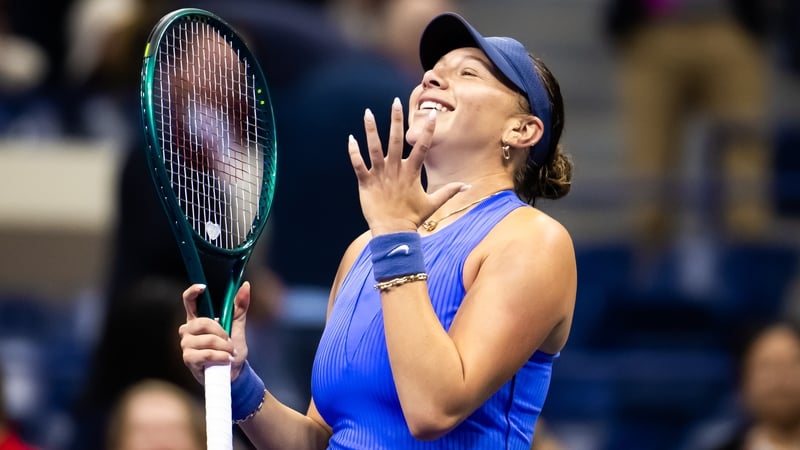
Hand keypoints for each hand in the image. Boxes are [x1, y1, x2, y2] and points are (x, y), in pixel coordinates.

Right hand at [179, 282, 250, 383]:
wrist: (234, 373)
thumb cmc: (232, 350)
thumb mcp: (238, 326)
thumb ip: (240, 307)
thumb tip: (245, 285)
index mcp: (198, 320)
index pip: (189, 301)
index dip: (193, 292)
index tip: (203, 287)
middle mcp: (188, 330)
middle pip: (202, 322)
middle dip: (221, 332)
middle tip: (229, 341)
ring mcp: (186, 345)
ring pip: (206, 340)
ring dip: (223, 347)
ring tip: (229, 353)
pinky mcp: (189, 359)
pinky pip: (206, 354)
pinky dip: (220, 357)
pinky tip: (226, 360)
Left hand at [348, 98, 465, 235]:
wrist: (393, 233)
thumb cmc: (413, 218)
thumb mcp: (433, 203)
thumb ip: (449, 192)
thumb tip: (467, 187)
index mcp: (412, 172)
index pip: (422, 147)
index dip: (427, 130)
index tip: (431, 114)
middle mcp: (396, 170)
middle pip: (396, 140)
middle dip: (396, 120)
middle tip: (395, 101)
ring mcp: (380, 175)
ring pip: (374, 148)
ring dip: (371, 130)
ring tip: (367, 112)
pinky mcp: (366, 183)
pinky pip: (358, 164)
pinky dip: (353, 152)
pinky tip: (350, 139)